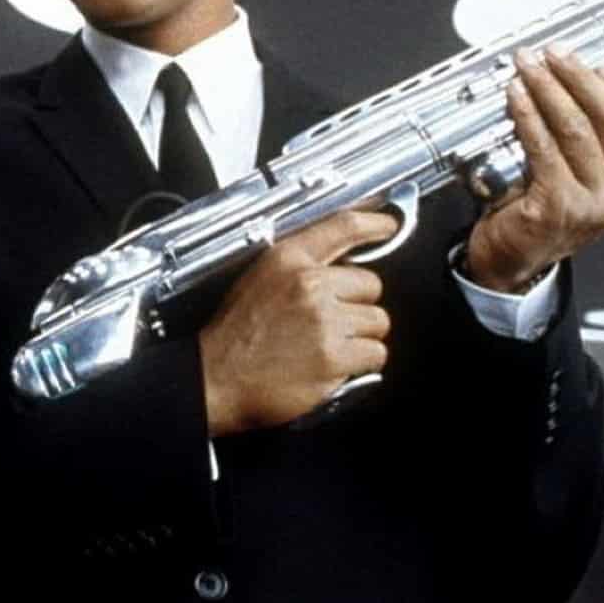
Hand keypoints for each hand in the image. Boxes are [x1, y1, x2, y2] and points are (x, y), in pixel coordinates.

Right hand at [199, 210, 398, 435]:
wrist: (215, 379)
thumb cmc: (233, 337)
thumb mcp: (257, 281)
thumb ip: (297, 269)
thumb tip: (338, 268)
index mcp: (287, 260)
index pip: (343, 227)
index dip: (374, 223)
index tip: (388, 225)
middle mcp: (309, 285)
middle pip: (371, 285)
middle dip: (358, 305)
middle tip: (333, 323)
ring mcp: (324, 321)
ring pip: (378, 322)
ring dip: (361, 337)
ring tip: (329, 346)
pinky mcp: (335, 356)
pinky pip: (375, 354)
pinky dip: (361, 363)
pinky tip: (334, 365)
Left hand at [464, 47, 603, 291]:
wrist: (513, 258)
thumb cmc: (544, 208)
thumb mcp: (583, 174)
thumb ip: (592, 137)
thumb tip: (577, 75)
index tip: (603, 65)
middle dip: (579, 77)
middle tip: (553, 53)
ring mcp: (595, 204)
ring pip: (577, 128)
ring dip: (548, 89)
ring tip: (527, 67)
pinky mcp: (558, 206)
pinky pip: (543, 147)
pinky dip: (527, 115)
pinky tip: (515, 96)